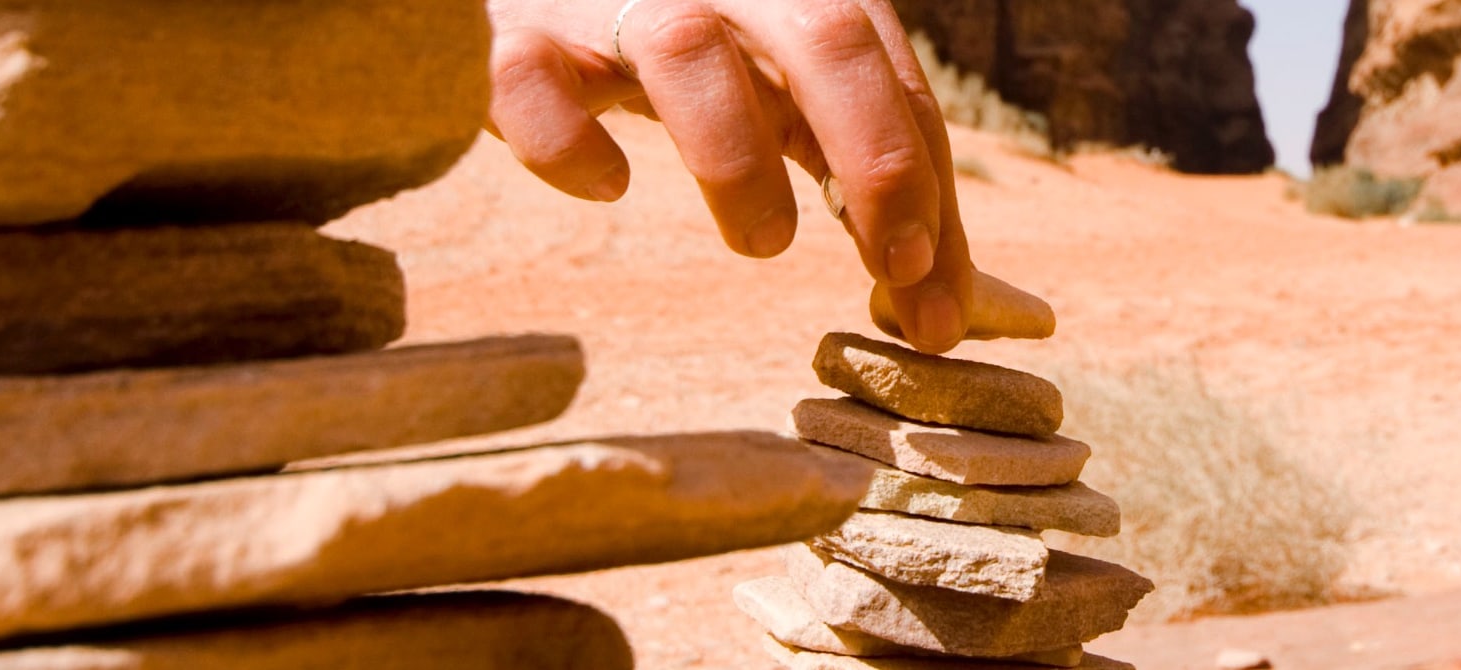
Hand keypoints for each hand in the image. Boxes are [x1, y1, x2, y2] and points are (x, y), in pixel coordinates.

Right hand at [482, 0, 975, 352]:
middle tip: (896, 266)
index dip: (927, 186)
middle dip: (876, 157)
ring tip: (765, 242)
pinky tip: (610, 187)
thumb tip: (946, 307)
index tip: (936, 301)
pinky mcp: (514, 32)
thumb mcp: (778, 83)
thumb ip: (854, 172)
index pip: (892, 78)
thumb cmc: (684, 43)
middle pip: (826, 36)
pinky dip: (571, 145)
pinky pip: (534, 80)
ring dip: (740, 158)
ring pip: (688, 53)